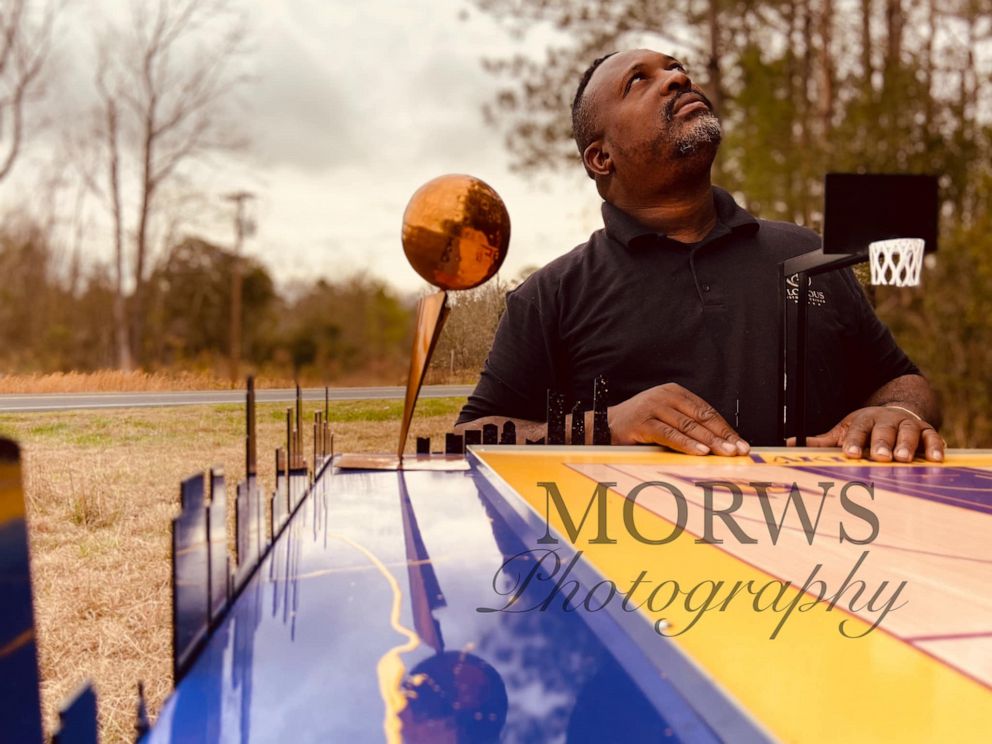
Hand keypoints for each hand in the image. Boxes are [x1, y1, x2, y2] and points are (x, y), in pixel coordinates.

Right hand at [607, 383, 749, 455]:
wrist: (604, 427)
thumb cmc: (637, 425)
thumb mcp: (665, 418)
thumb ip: (687, 425)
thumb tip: (718, 442)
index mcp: (674, 392)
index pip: (706, 411)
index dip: (725, 428)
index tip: (740, 443)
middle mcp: (665, 396)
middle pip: (700, 418)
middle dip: (722, 436)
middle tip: (738, 450)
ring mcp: (653, 407)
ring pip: (688, 426)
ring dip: (709, 441)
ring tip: (725, 452)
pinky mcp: (642, 422)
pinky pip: (669, 434)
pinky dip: (686, 444)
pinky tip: (700, 451)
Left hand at [790, 406, 944, 461]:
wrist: (896, 412)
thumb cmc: (866, 429)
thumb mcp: (844, 431)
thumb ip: (822, 441)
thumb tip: (787, 443)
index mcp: (863, 421)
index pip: (857, 430)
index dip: (853, 441)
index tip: (849, 453)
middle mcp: (886, 420)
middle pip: (883, 430)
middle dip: (881, 442)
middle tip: (879, 456)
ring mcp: (907, 424)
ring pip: (908, 432)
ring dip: (906, 445)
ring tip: (904, 458)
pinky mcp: (927, 431)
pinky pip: (933, 437)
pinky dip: (935, 447)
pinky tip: (935, 459)